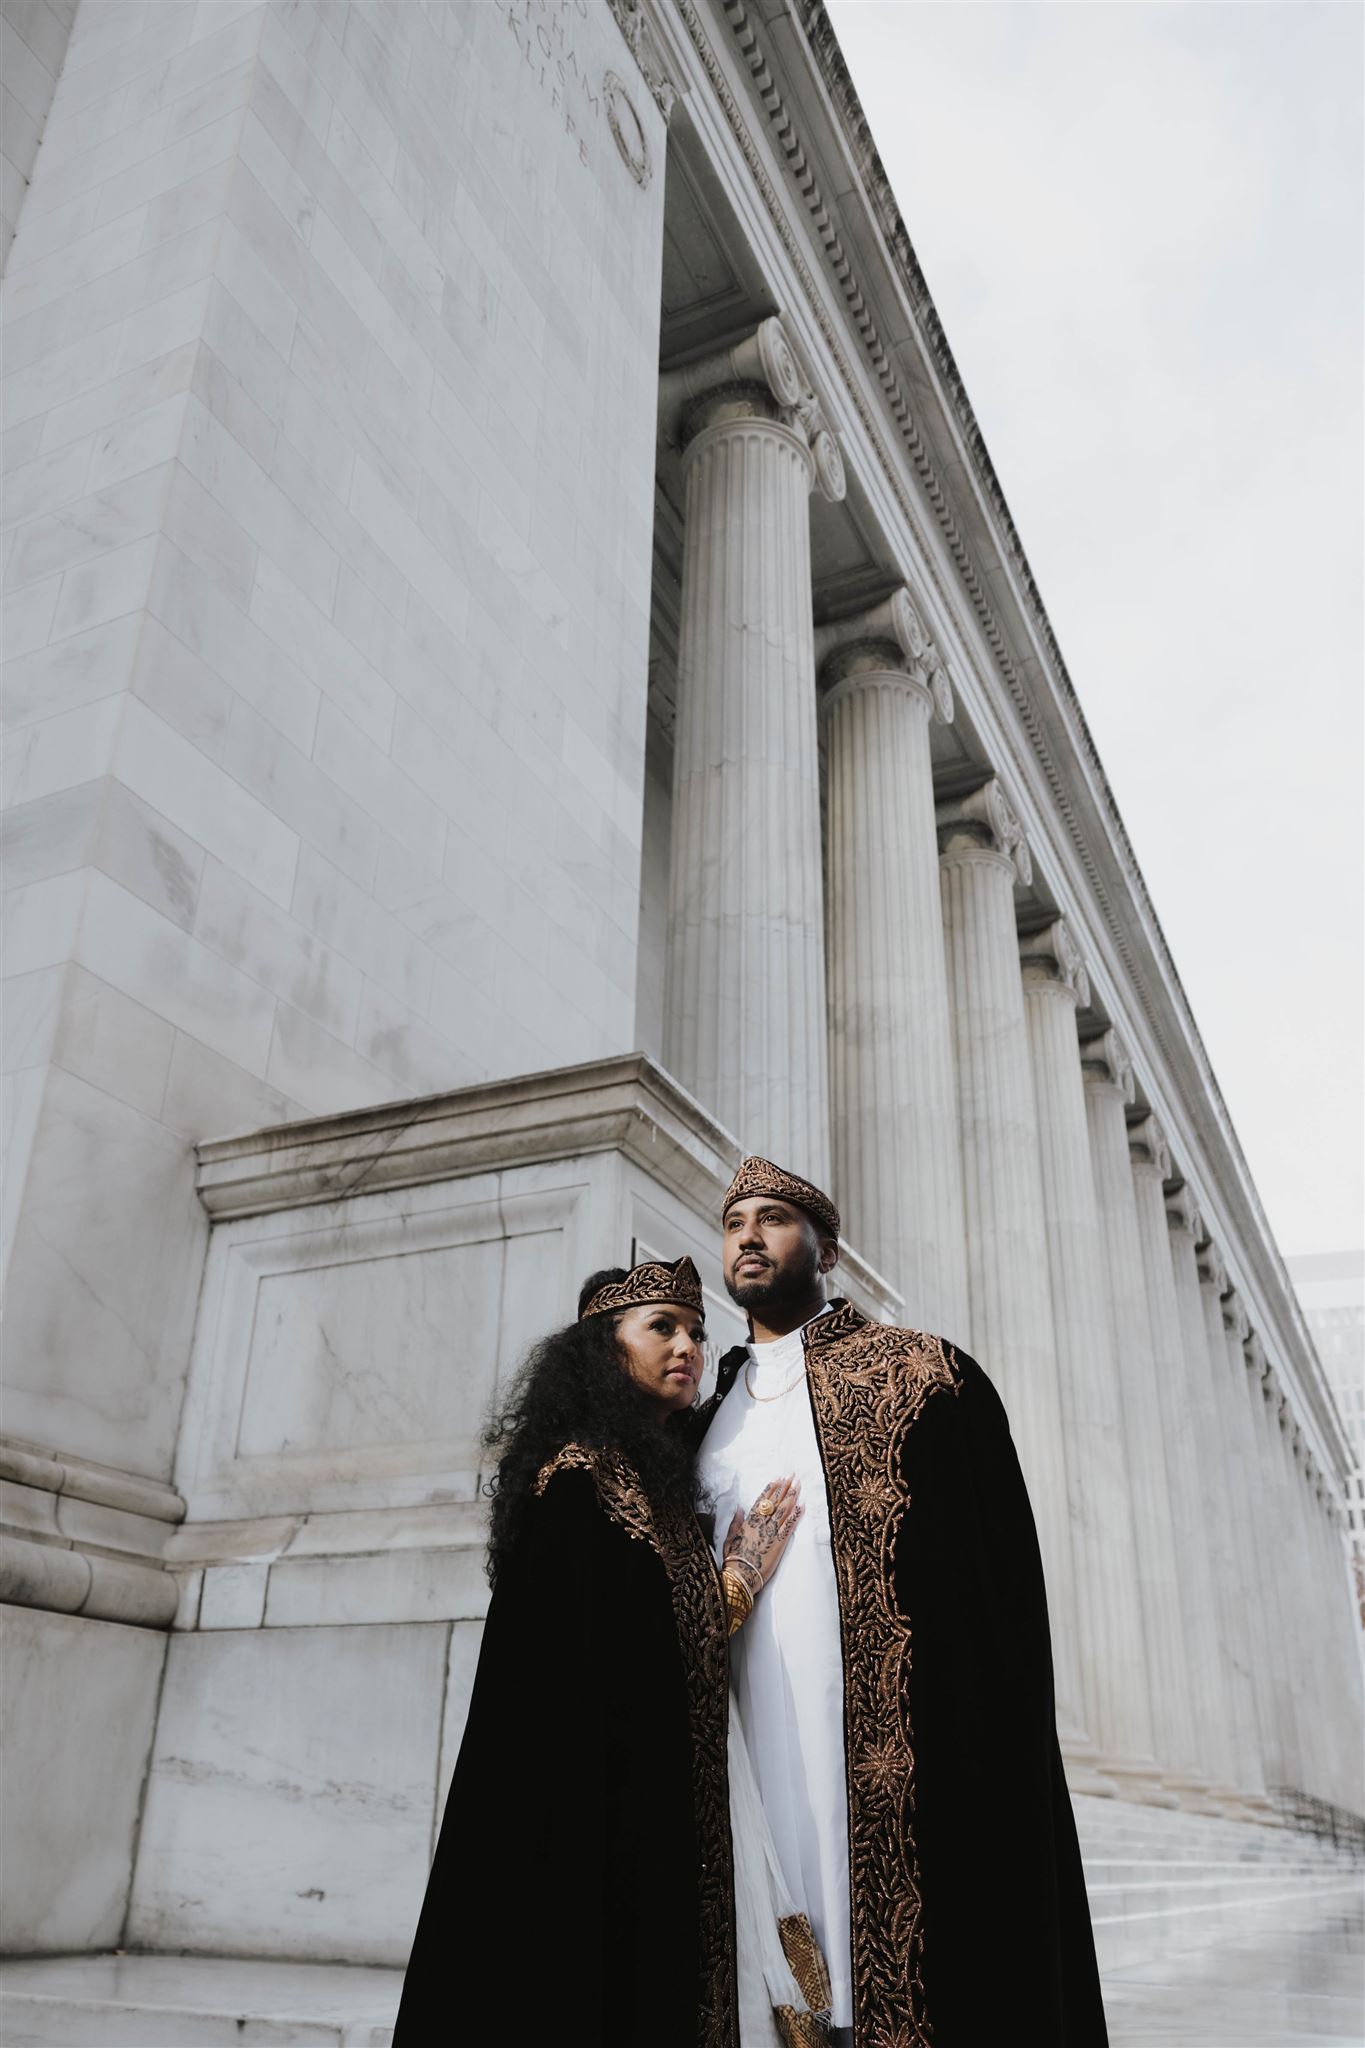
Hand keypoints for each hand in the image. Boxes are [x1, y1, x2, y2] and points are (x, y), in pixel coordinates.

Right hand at [723, 1474, 802, 1593]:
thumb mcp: (730, 1538)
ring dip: (792, 1496)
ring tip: (799, 1485)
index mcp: (749, 1521)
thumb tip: (739, 1508)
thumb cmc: (733, 1559)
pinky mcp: (779, 1543)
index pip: (762, 1500)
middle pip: (775, 1501)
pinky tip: (803, 1505)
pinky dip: (796, 1514)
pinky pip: (790, 1525)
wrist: (740, 1575)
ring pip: (783, 1510)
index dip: (771, 1488)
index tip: (778, 1478)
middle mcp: (761, 1523)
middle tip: (793, 1476)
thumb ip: (736, 1522)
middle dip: (785, 1487)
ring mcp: (771, 1532)